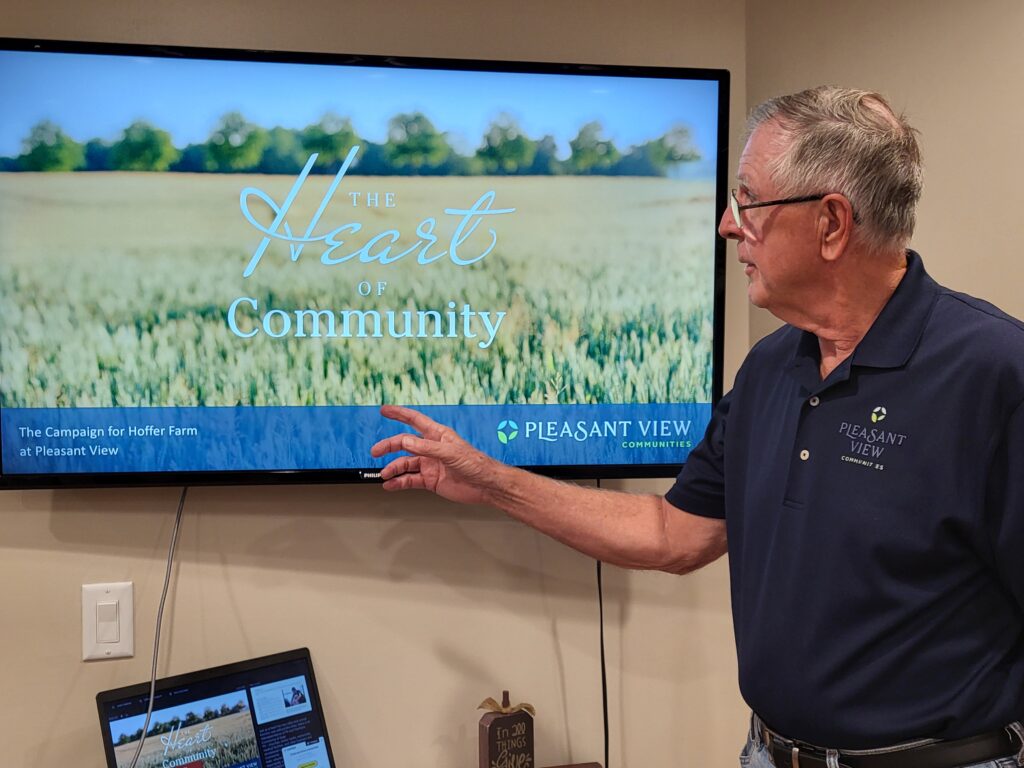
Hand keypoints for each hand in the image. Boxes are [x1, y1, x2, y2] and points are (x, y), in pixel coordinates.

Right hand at [371, 405, 503, 505]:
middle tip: (375, 451)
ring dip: (393, 469)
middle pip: (404, 444)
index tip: (385, 410)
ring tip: (384, 474)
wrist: (485, 486)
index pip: (415, 421)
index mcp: (438, 435)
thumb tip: (405, 441)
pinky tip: (391, 485)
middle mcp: (432, 448)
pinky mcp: (430, 480)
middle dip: (389, 446)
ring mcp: (430, 465)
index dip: (399, 414)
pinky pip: (410, 480)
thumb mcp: (450, 453)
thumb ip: (426, 447)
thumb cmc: (476, 464)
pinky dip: (399, 483)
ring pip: (405, 464)